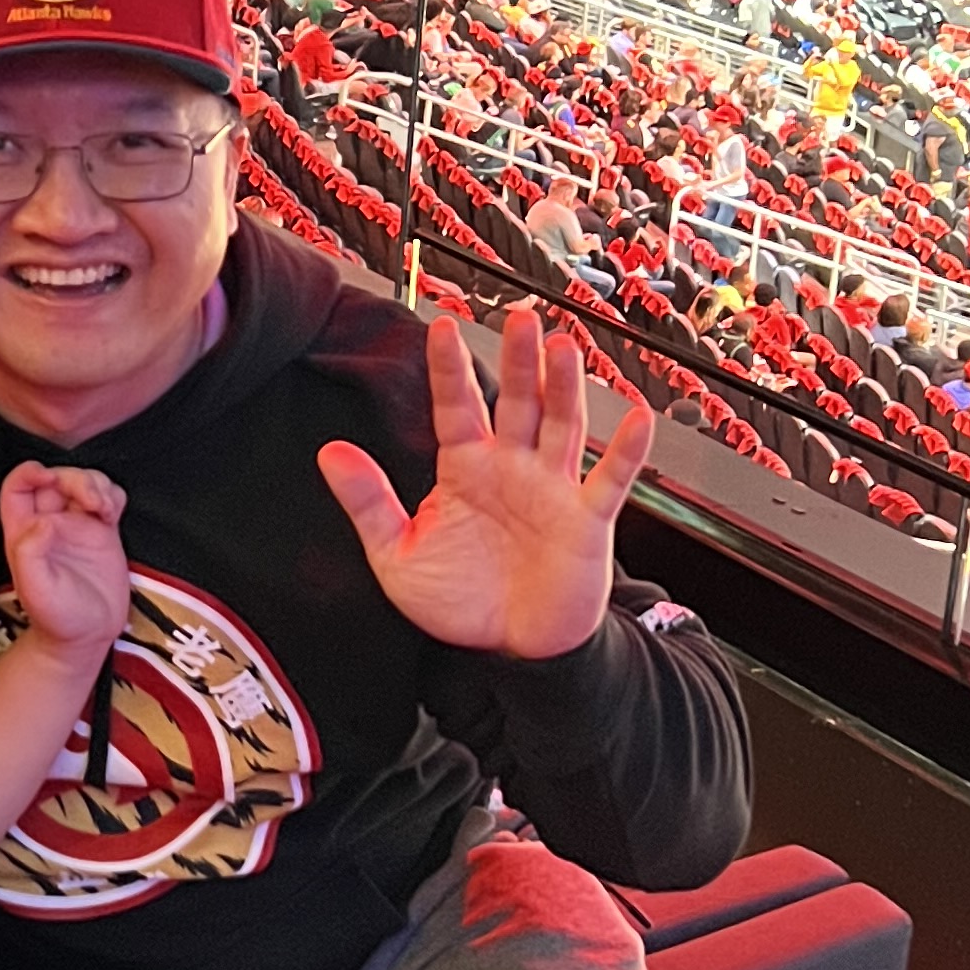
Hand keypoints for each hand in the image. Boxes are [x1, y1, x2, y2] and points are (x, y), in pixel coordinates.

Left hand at [0, 458, 128, 668]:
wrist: (88, 638)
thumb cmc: (57, 618)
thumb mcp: (34, 589)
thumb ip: (31, 552)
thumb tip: (44, 521)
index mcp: (24, 532)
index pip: (17, 487)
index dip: (30, 473)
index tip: (49, 478)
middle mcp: (49, 524)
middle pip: (56, 479)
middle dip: (73, 478)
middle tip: (89, 499)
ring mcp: (77, 526)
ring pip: (84, 482)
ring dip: (96, 484)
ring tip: (104, 508)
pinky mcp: (103, 532)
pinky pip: (108, 499)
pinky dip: (113, 495)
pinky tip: (113, 512)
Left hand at [318, 307, 654, 664]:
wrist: (506, 653)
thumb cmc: (458, 602)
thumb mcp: (397, 555)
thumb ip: (368, 502)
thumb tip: (331, 453)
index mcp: (465, 469)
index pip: (456, 407)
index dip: (450, 368)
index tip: (444, 326)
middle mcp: (513, 469)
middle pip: (518, 401)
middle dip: (520, 360)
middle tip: (520, 316)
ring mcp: (553, 490)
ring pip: (562, 425)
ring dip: (564, 387)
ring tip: (562, 346)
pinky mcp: (587, 520)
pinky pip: (610, 479)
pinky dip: (627, 450)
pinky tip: (637, 417)